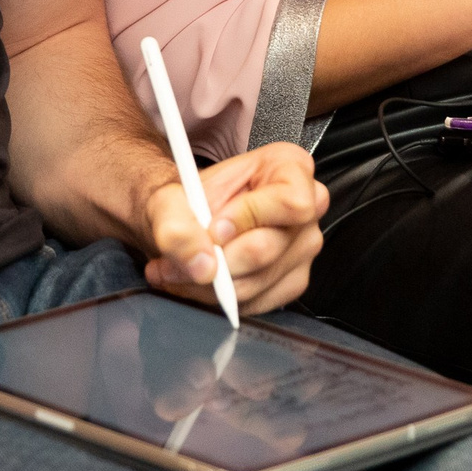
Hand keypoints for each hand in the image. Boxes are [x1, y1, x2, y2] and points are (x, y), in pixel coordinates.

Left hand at [140, 141, 327, 316]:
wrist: (182, 221)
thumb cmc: (186, 199)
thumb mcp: (166, 199)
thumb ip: (175, 222)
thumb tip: (200, 262)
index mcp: (289, 167)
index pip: (289, 201)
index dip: (247, 217)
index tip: (213, 227)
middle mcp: (306, 208)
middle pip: (267, 248)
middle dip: (216, 258)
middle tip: (182, 254)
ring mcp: (303, 248)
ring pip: (257, 282)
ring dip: (210, 283)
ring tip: (182, 267)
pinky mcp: (291, 281)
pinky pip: (256, 302)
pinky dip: (220, 298)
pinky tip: (201, 279)